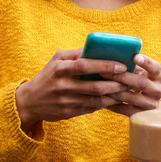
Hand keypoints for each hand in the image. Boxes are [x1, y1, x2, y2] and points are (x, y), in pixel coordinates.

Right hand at [15, 48, 130, 131]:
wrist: (29, 101)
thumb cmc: (48, 76)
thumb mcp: (57, 60)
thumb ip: (76, 54)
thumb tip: (98, 48)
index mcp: (60, 69)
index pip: (85, 66)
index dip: (105, 66)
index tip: (122, 66)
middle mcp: (62, 86)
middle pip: (94, 86)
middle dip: (116, 84)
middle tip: (131, 80)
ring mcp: (66, 102)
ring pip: (96, 100)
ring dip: (114, 96)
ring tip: (128, 90)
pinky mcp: (69, 113)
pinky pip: (91, 109)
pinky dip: (105, 104)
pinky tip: (116, 99)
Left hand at [101, 54, 160, 117]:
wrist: (146, 106)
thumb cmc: (137, 83)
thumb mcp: (140, 74)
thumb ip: (132, 66)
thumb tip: (111, 55)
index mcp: (157, 77)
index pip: (156, 68)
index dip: (146, 62)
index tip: (135, 57)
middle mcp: (157, 90)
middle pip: (142, 83)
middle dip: (123, 77)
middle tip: (105, 72)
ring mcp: (151, 104)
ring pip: (133, 97)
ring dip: (115, 91)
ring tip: (100, 86)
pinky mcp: (142, 115)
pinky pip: (126, 110)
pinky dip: (113, 104)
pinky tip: (102, 99)